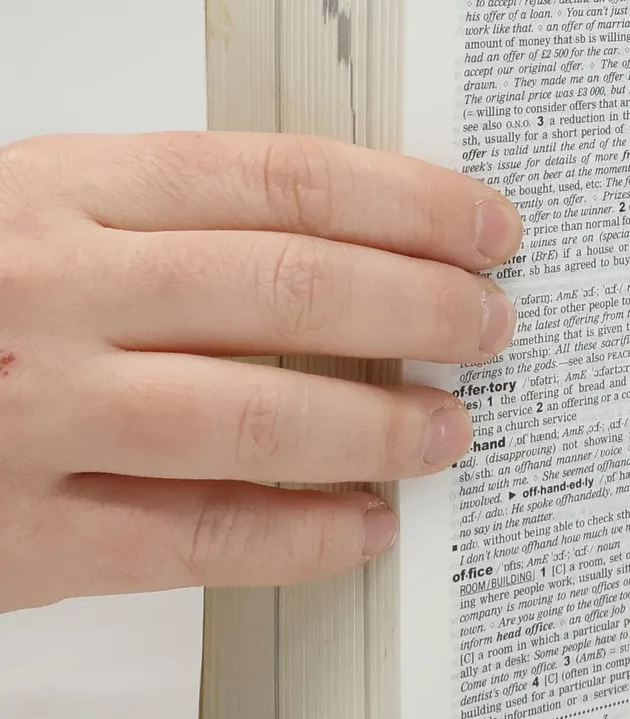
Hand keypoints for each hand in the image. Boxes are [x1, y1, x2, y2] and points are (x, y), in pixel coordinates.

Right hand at [0, 130, 520, 611]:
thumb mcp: (36, 211)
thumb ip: (171, 217)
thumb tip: (358, 235)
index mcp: (64, 190)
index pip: (283, 180)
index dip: (410, 202)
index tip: (487, 226)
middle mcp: (55, 293)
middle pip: (291, 288)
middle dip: (423, 308)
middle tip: (493, 324)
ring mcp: (33, 415)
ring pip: (255, 417)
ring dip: (379, 426)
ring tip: (451, 427)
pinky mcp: (19, 536)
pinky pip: (190, 538)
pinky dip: (298, 537)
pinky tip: (362, 527)